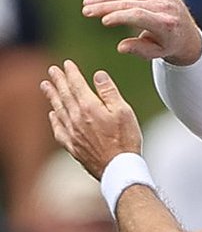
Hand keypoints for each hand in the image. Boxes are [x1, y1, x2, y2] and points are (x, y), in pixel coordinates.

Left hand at [41, 62, 142, 178]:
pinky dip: (54, 119)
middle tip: (52, 70)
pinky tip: (53, 114)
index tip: (67, 64)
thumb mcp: (124, 112)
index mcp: (90, 107)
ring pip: (58, 109)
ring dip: (52, 96)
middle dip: (58, 81)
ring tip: (45, 86)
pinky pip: (58, 129)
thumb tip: (98, 75)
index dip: (71, 73)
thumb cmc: (126, 140)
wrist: (118, 168)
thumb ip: (109, 92)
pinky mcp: (72, 146)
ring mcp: (72, 132)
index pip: (77, 84)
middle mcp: (77, 117)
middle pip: (64, 94)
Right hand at [82, 0, 201, 64]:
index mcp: (167, 23)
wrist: (188, 34)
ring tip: (87, 3)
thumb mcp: (156, 53)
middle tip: (85, 10)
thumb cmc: (168, 46)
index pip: (138, 15)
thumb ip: (139, 50)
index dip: (118, 16)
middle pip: (129, 1)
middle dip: (105, 5)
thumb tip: (121, 47)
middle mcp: (165, 5)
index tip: (102, 21)